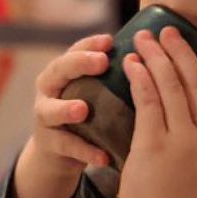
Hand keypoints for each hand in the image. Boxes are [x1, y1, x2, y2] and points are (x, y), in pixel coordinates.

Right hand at [25, 32, 114, 181]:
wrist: (59, 153)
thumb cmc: (86, 114)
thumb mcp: (95, 92)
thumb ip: (112, 77)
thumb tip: (151, 57)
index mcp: (64, 71)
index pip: (75, 50)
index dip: (91, 43)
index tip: (111, 40)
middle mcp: (50, 89)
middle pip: (59, 70)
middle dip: (79, 64)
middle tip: (102, 62)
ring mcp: (45, 117)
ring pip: (50, 110)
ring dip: (66, 109)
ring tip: (83, 110)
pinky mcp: (48, 144)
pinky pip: (65, 147)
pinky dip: (85, 152)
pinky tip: (103, 158)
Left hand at [117, 26, 196, 197]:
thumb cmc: (183, 190)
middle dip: (181, 51)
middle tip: (167, 30)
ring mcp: (184, 142)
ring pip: (171, 86)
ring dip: (156, 57)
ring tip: (143, 40)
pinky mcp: (155, 146)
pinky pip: (148, 101)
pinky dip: (140, 78)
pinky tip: (132, 64)